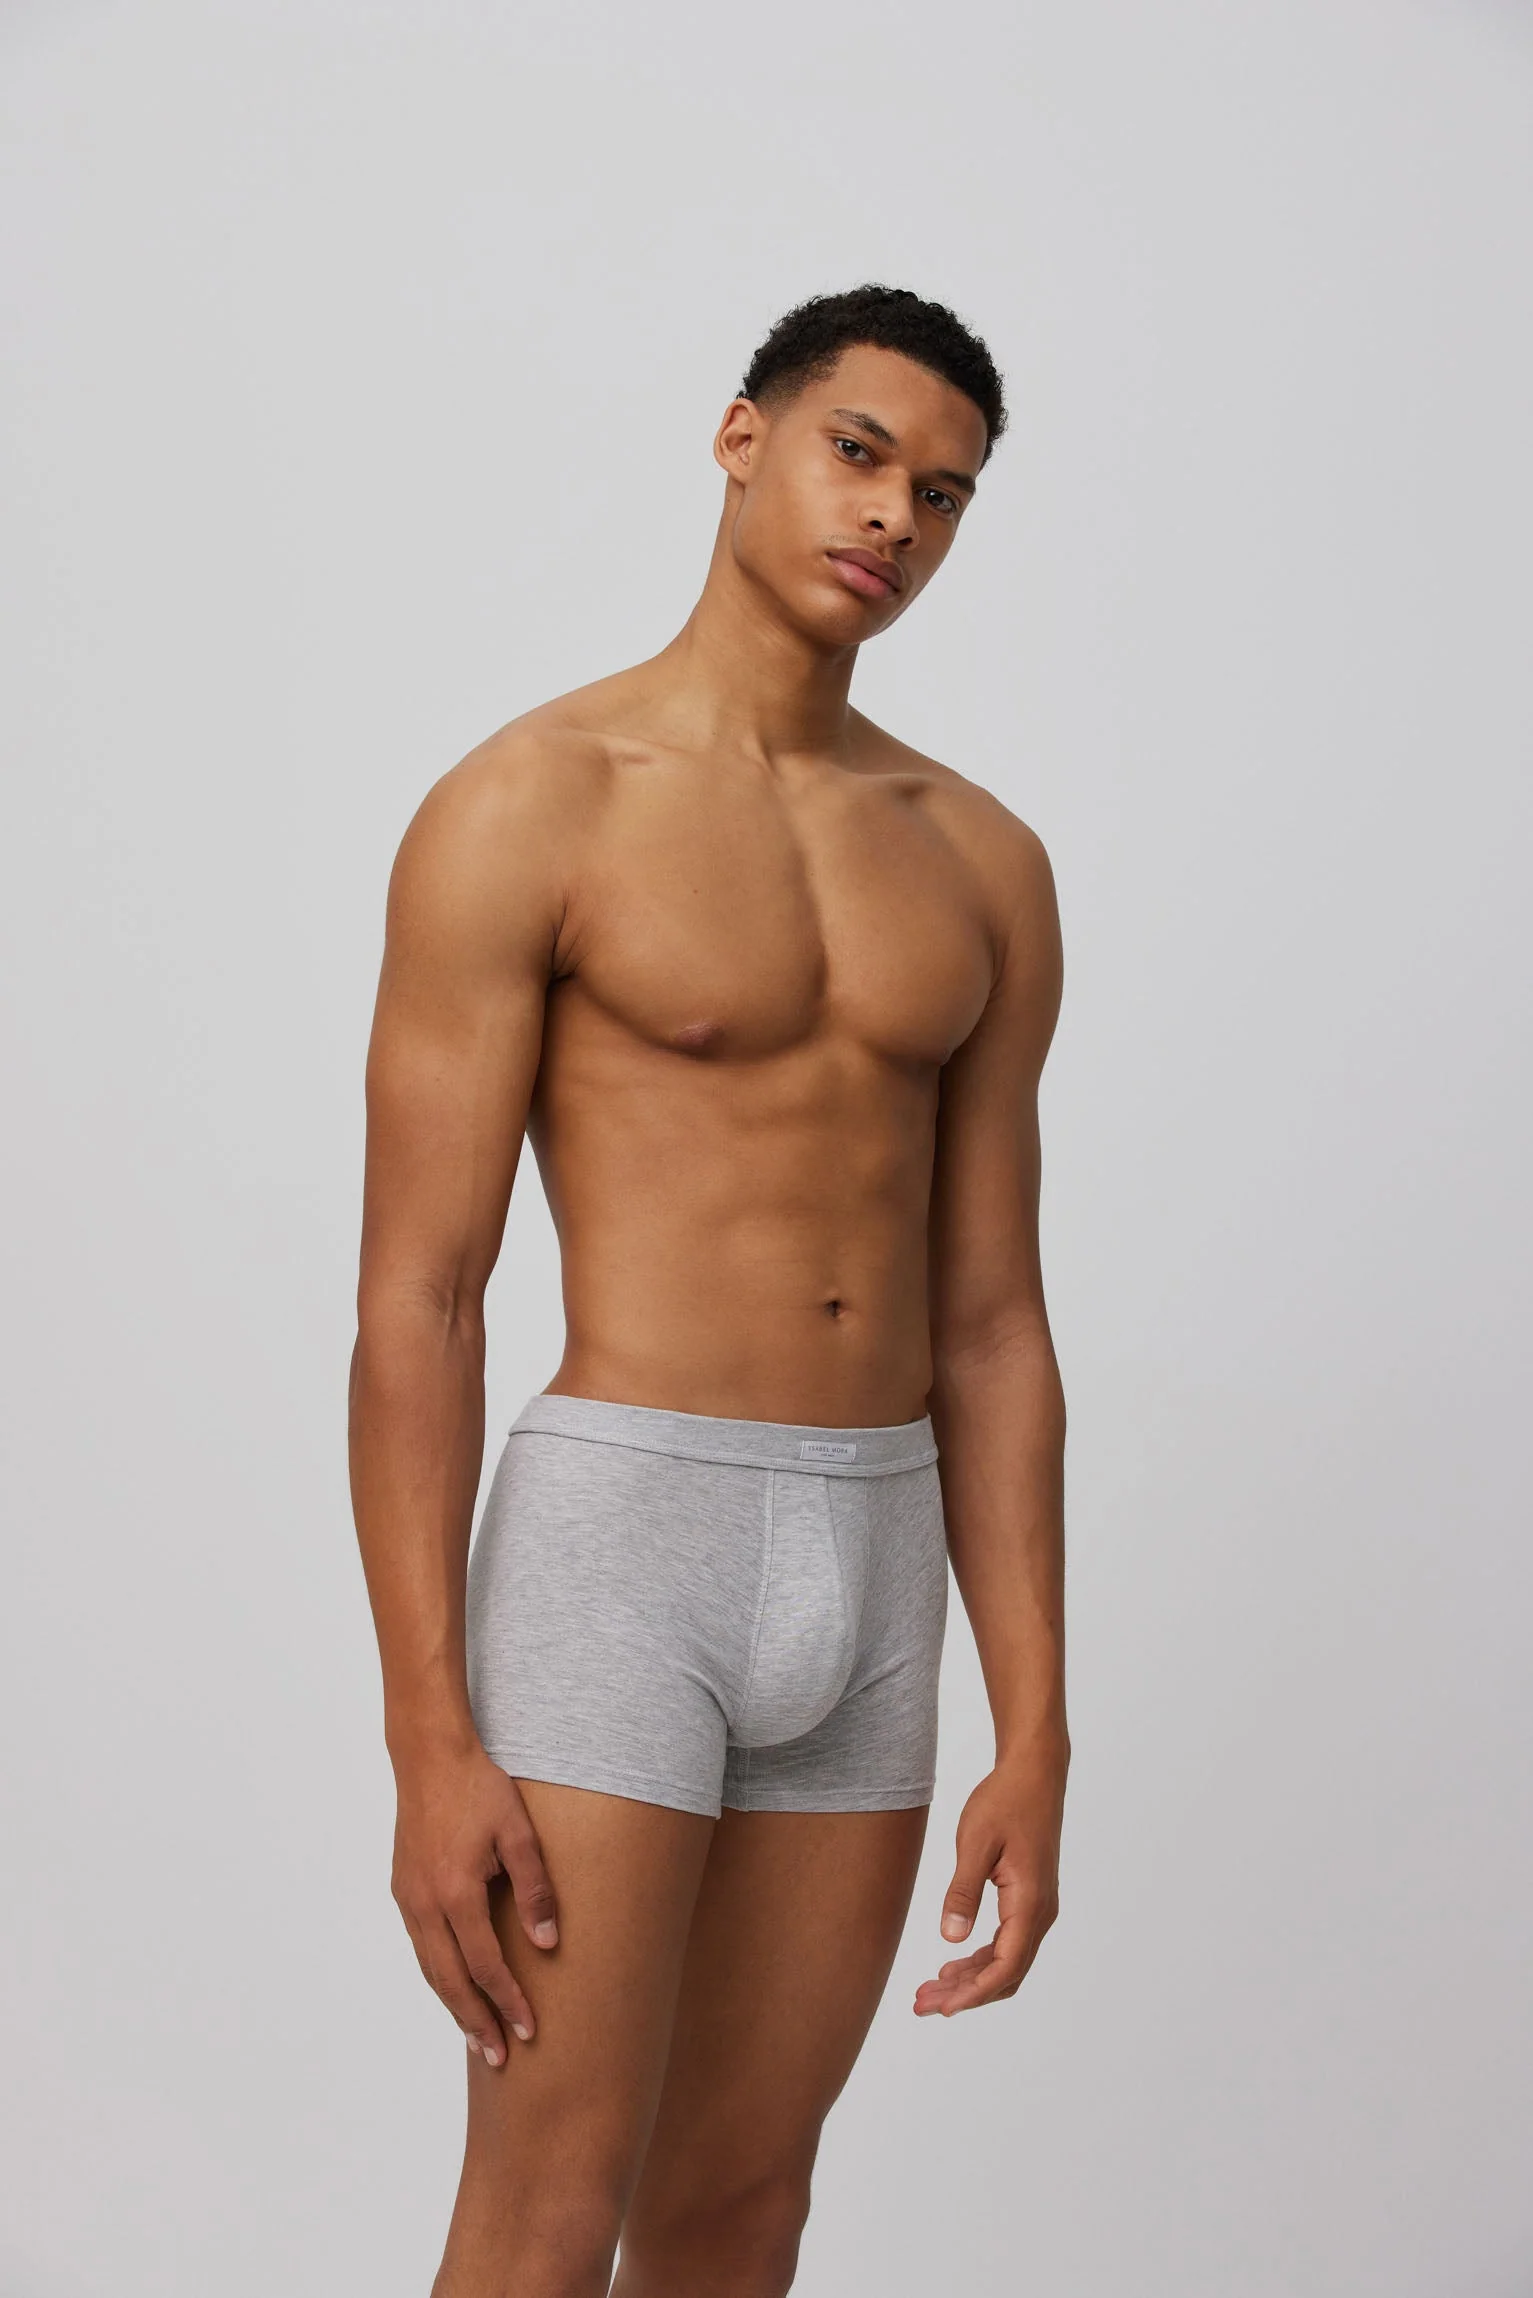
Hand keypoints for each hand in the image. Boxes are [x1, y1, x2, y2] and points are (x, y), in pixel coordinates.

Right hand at [390, 1740, 558, 2064]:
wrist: (429, 1758)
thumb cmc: (480, 1790)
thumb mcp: (519, 1833)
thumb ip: (535, 1888)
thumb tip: (547, 1943)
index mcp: (456, 1893)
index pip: (485, 1966)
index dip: (508, 2001)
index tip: (529, 2031)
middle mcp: (425, 1904)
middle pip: (450, 1982)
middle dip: (476, 2022)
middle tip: (499, 2058)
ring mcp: (409, 1899)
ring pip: (430, 1969)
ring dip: (453, 2006)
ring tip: (476, 2036)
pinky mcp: (403, 1890)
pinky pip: (421, 1947)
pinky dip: (438, 1977)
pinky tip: (454, 1988)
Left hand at [913, 1752, 1064, 2017]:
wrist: (1034, 1773)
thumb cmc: (1005, 1801)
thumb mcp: (975, 1843)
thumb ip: (962, 1892)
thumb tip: (950, 1938)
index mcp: (1030, 1903)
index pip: (1004, 1967)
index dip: (973, 1993)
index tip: (941, 2008)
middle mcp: (1040, 1913)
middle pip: (1005, 1973)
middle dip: (965, 1994)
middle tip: (922, 2004)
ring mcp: (1037, 1908)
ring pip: (1006, 1962)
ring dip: (970, 1980)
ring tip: (929, 1990)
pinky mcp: (1029, 1900)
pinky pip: (1007, 1944)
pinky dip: (980, 1959)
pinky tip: (952, 1963)